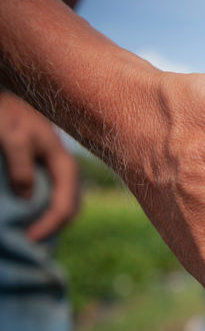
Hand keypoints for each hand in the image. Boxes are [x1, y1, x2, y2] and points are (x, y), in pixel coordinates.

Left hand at [0, 90, 79, 239]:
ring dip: (52, 218)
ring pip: (65, 202)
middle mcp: (67, 169)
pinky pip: (55, 194)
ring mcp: (59, 168)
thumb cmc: (8, 111)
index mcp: (65, 164)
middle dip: (54, 227)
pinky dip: (47, 207)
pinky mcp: (49, 166)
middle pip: (71, 208)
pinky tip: (33, 210)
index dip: (50, 225)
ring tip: (32, 229)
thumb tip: (27, 197)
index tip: (29, 238)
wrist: (9, 91)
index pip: (66, 205)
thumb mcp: (12, 136)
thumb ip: (21, 166)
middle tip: (30, 239)